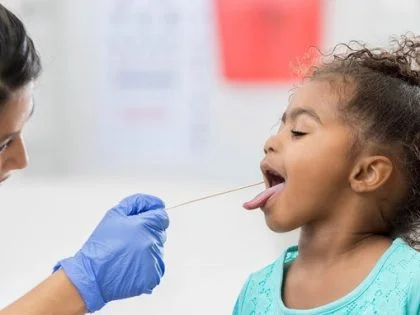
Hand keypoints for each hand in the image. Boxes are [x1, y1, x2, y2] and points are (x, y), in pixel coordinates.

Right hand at [53, 194, 168, 312]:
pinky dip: (147, 264)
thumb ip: (137, 203)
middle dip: (149, 232)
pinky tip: (131, 264)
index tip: (143, 221)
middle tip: (130, 239)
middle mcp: (152, 242)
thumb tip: (155, 203)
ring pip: (158, 249)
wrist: (93, 274)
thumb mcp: (115, 214)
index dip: (153, 217)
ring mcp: (154, 260)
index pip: (162, 217)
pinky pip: (156, 265)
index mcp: (145, 225)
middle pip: (160, 232)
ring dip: (147, 249)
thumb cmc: (102, 244)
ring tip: (128, 253)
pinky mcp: (153, 276)